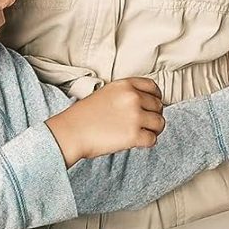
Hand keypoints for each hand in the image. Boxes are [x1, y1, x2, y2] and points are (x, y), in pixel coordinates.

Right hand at [45, 78, 164, 166]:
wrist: (68, 133)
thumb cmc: (83, 116)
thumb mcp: (106, 93)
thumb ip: (126, 94)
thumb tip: (146, 103)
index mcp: (125, 85)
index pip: (153, 88)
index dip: (156, 97)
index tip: (153, 106)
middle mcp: (133, 98)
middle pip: (158, 106)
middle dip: (153, 115)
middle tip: (143, 124)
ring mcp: (134, 117)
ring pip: (160, 123)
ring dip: (153, 130)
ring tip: (142, 133)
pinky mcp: (133, 135)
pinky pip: (152, 140)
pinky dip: (147, 143)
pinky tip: (137, 143)